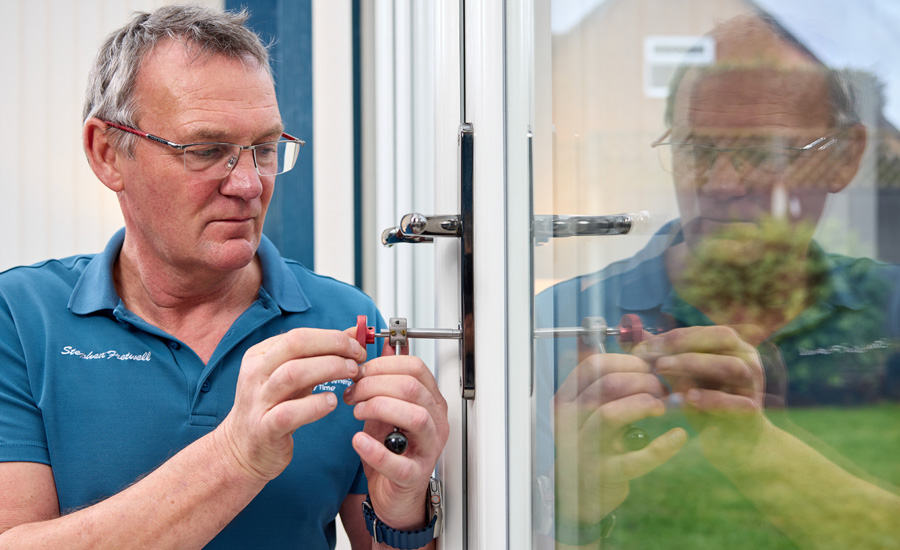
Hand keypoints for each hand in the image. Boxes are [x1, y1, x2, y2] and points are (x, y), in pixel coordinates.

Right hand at [216, 328, 365, 481]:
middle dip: (333, 345)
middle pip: (295, 345)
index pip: (299, 335)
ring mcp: (258, 401)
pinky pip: (289, 413)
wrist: (243, 450)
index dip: (332, 337)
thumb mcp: (294, 377)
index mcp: (260, 355)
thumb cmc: (274, 408)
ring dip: (329, 369)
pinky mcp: (264, 429)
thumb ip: (321, 355)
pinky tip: (332, 402)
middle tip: (357, 358)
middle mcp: (256, 373)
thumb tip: (355, 334)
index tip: (356, 347)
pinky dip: (314, 405)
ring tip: (351, 374)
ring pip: (293, 374)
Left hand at [342, 333, 449, 529]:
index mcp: (430, 400)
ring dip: (379, 407)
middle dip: (375, 384)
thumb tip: (384, 344)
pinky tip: (358, 441)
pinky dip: (375, 450)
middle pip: (412, 388)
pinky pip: (398, 462)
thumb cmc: (393, 449)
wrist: (394, 493)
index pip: (415, 368)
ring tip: (357, 411)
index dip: (382, 364)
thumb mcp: (388, 406)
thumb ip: (388, 378)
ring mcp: (428, 448)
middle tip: (352, 392)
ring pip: (415, 417)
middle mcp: (435, 421)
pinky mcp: (414, 475)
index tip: (359, 371)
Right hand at [553, 352, 686, 525]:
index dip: (627, 361)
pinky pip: (635, 459)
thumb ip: (612, 387)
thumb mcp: (593, 412)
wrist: (581, 494)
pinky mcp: (604, 474)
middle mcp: (568, 421)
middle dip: (642, 380)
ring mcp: (583, 448)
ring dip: (643, 404)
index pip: (593, 366)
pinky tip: (679, 437)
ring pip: (610, 414)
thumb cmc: (594, 443)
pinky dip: (662, 447)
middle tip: (663, 386)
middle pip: (606, 385)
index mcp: (566, 399)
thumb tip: (649, 356)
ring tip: (663, 405)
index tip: (650, 367)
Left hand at [634, 325, 767, 471]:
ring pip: (732, 365)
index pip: (703, 331)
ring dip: (695, 363)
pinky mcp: (753, 411)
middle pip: (722, 337)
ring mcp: (754, 385)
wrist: (732, 445)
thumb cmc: (705, 407)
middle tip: (653, 352)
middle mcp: (748, 360)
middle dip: (683, 342)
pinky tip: (689, 398)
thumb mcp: (682, 380)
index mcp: (732, 347)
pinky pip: (737, 402)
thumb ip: (664, 358)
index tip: (643, 344)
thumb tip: (635, 338)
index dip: (672, 335)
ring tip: (663, 367)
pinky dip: (712, 398)